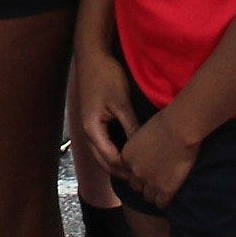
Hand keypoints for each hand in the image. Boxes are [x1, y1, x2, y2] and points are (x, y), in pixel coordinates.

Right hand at [71, 48, 137, 175]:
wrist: (92, 57)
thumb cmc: (106, 76)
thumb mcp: (121, 102)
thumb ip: (131, 126)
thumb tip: (143, 148)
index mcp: (92, 129)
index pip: (110, 159)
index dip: (128, 168)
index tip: (147, 173)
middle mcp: (88, 132)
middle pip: (103, 161)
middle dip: (122, 172)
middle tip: (143, 179)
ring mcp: (89, 126)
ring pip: (102, 154)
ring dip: (117, 163)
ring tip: (138, 170)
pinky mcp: (94, 120)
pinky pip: (104, 143)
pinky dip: (115, 151)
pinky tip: (129, 152)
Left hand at [112, 110, 199, 210]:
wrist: (179, 129)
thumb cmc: (164, 123)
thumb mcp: (143, 133)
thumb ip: (140, 147)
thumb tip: (145, 151)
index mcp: (127, 157)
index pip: (128, 172)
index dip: (138, 172)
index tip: (147, 170)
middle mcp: (135, 171)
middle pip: (136, 186)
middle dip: (145, 184)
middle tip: (156, 180)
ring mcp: (149, 182)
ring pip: (148, 197)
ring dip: (155, 193)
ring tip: (164, 189)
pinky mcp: (165, 190)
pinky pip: (161, 203)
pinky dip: (165, 200)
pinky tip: (170, 194)